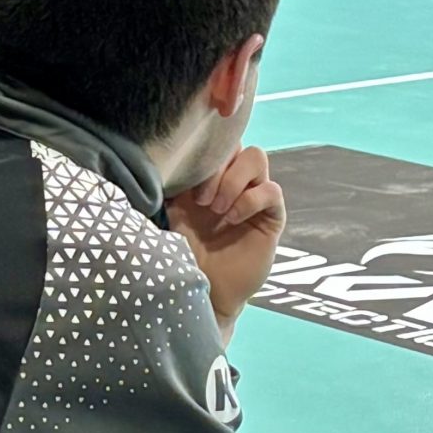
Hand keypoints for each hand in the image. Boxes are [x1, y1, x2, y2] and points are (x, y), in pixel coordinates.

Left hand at [170, 145, 286, 339]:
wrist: (206, 291)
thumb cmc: (187, 254)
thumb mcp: (173, 214)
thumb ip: (172, 185)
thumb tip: (161, 160)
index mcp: (208, 176)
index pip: (214, 142)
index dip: (202, 149)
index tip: (185, 178)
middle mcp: (232, 181)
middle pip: (237, 143)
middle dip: (217, 167)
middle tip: (202, 200)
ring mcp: (254, 196)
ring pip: (256, 158)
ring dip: (234, 180)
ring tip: (218, 209)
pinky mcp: (271, 216)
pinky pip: (271, 191)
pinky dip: (250, 200)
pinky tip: (234, 219)